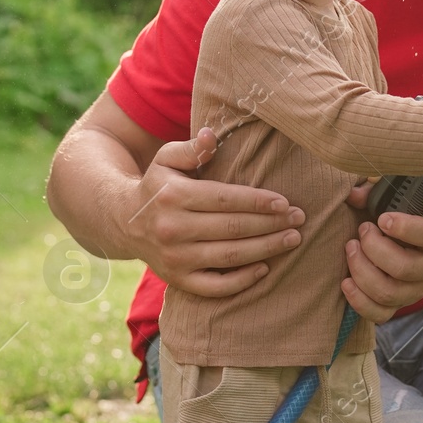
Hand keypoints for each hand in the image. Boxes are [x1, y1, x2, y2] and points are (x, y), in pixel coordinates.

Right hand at [131, 127, 305, 296]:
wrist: (124, 223)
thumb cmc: (158, 186)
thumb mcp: (166, 159)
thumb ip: (191, 148)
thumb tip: (211, 136)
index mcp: (173, 196)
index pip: (224, 199)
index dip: (257, 201)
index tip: (284, 201)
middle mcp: (173, 229)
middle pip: (232, 228)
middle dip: (270, 224)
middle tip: (298, 218)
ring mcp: (175, 258)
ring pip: (229, 256)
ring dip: (266, 249)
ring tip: (293, 239)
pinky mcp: (177, 280)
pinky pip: (215, 287)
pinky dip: (242, 281)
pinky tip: (265, 268)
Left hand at [338, 175, 422, 323]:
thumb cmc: (410, 217)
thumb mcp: (405, 200)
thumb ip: (381, 192)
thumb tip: (352, 195)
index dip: (404, 228)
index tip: (382, 218)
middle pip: (403, 268)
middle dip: (373, 248)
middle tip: (361, 230)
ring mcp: (416, 290)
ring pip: (388, 292)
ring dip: (361, 270)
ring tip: (351, 249)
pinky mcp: (399, 305)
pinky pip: (380, 315)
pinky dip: (359, 301)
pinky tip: (346, 281)